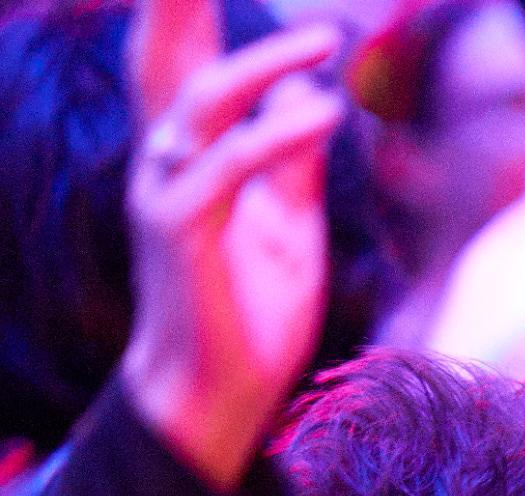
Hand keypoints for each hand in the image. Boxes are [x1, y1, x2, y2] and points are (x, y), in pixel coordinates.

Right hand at [119, 0, 341, 491]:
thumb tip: (309, 95)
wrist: (219, 389)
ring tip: (325, 38)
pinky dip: (278, 136)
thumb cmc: (250, 308)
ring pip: (200, 103)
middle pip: (160, 58)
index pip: (182, 61)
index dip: (188, 11)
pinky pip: (231, 168)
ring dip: (261, 64)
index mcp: (188, 153)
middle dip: (175, 5)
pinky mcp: (183, 230)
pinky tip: (325, 112)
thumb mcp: (287, 220)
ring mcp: (166, 192)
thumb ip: (292, 156)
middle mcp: (164, 159)